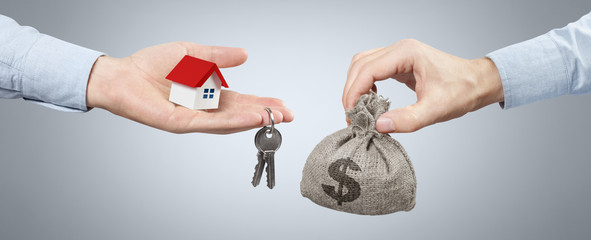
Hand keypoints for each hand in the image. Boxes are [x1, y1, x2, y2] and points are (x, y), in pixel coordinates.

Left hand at [86, 42, 292, 133]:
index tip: (281, 104)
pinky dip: (232, 121)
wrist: (122, 75)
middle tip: (287, 115)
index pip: (240, 101)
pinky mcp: (181, 123)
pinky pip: (210, 123)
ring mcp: (193, 118)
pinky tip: (249, 117)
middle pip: (239, 114)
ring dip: (252, 119)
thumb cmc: (151, 65)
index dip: (261, 102)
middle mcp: (203, 109)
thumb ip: (218, 56)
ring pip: (229, 122)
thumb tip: (245, 55)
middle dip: (264, 115)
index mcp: (207, 94)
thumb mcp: (193, 54)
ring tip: (273, 117)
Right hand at [343, 39, 503, 132]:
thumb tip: (379, 126)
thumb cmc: (462, 91)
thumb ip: (407, 119)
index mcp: (406, 54)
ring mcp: (398, 54)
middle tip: (352, 115)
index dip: (354, 92)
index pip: (367, 69)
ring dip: (356, 86)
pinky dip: (365, 83)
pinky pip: (372, 68)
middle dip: (351, 90)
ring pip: (362, 65)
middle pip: (360, 65)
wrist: (478, 82)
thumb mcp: (435, 110)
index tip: (351, 113)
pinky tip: (370, 100)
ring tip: (359, 109)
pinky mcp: (399, 62)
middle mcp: (399, 49)